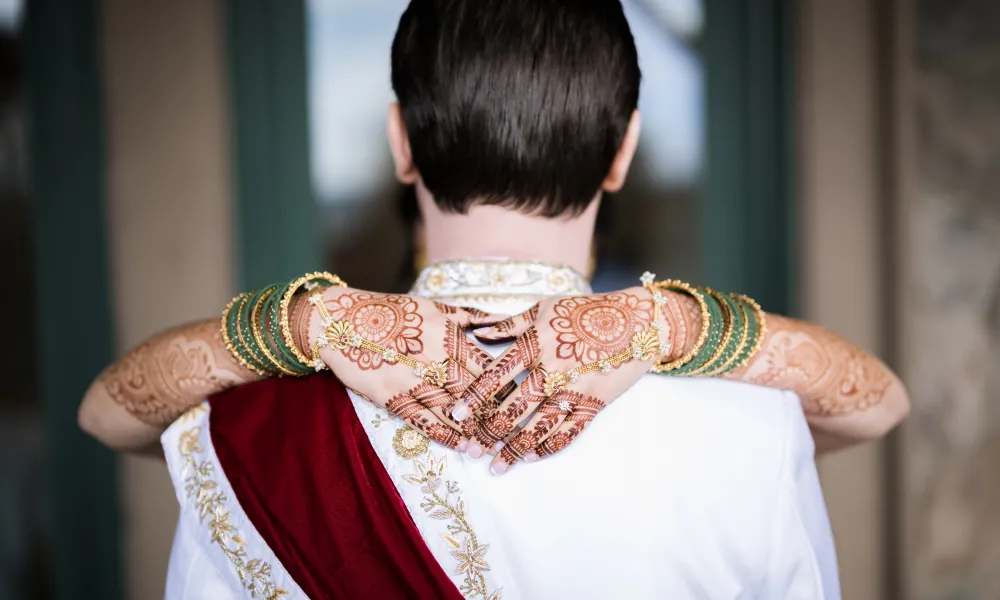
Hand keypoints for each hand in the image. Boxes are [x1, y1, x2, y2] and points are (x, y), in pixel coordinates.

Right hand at [305, 288, 500, 449]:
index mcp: (448, 335)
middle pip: (475, 392)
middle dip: (498, 414)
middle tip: (518, 432)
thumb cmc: (390, 310)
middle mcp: (435, 359)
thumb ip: (470, 315)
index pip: (487, 366)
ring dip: (476, 432)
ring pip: (453, 411)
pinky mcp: (392, 397)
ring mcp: (413, 380)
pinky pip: (425, 421)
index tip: (526, 400)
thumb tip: (501, 320)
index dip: (507, 386)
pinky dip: (447, 436)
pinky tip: (464, 448)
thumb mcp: (433, 305)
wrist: (340, 321)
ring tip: (496, 447)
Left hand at [452, 287, 667, 472]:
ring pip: (538, 426)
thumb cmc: (587, 310)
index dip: (474, 396)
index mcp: (535, 343)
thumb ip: (509, 322)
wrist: (639, 321)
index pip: (496, 374)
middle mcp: (551, 370)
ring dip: (515, 449)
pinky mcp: (594, 403)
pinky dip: (549, 447)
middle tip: (470, 450)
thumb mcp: (545, 307)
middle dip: (489, 431)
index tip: (456, 415)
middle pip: (513, 407)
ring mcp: (574, 389)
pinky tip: (531, 457)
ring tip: (497, 466)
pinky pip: (569, 432)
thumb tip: (476, 331)